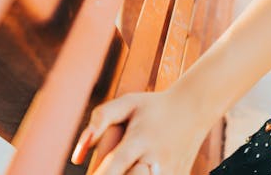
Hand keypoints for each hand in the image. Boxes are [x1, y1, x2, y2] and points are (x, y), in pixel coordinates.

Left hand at [70, 87, 208, 174]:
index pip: (116, 165)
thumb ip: (100, 119)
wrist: (193, 108)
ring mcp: (170, 171)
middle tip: (108, 167)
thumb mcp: (128, 103)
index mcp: (141, 138)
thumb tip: (77, 158)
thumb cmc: (153, 106)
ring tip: (132, 162)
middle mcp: (156, 157)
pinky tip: (143, 166)